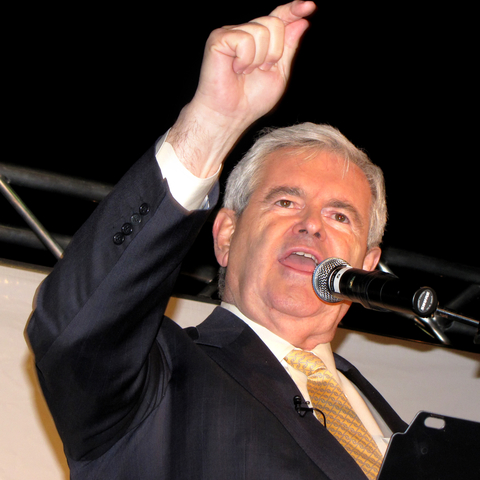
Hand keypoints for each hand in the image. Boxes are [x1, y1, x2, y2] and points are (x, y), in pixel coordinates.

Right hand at [169, 1, 315, 177]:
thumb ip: (289, 48)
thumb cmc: (252, 100)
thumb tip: (301, 21)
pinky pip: (245, 40)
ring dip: (258, 59)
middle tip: (259, 71)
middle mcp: (246, 32)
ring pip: (261, 31)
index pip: (280, 17)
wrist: (230, 115)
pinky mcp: (219, 38)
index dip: (294, 10)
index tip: (310, 6)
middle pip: (275, 23)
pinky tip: (235, 70)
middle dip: (274, 53)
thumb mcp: (280, 74)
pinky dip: (245, 60)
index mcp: (262, 41)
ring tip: (245, 73)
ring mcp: (231, 33)